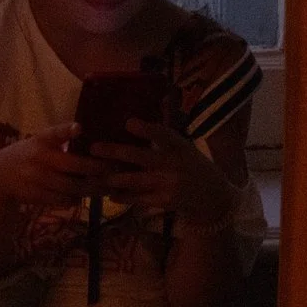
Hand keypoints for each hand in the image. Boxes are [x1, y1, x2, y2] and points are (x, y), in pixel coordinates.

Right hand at [0, 122, 116, 209]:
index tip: (79, 128)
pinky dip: (77, 199)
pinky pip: (63, 200)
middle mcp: (38, 158)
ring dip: (92, 188)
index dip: (66, 131)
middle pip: (72, 165)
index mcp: (40, 141)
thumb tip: (89, 135)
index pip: (53, 133)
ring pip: (71, 186)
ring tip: (108, 187)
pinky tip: (86, 196)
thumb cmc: (29, 155)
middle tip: (115, 169)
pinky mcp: (36, 195)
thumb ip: (60, 139)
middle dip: (96, 168)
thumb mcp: (39, 142)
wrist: (0, 177)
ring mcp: (37, 178)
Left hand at [91, 118, 240, 223]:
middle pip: (141, 157)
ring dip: (113, 177)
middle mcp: (175, 165)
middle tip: (93, 148)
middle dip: (115, 152)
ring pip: (135, 180)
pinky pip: (139, 199)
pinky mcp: (165, 202)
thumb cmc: (192, 166)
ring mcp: (170, 185)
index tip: (128, 122)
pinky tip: (109, 194)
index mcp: (180, 147)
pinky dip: (123, 196)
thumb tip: (151, 104)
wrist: (213, 198)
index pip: (164, 135)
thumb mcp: (185, 147)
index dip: (147, 129)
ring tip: (94, 172)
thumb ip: (165, 134)